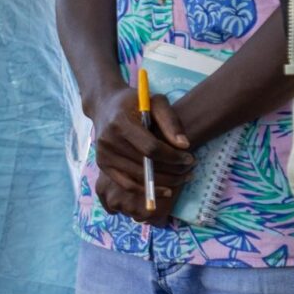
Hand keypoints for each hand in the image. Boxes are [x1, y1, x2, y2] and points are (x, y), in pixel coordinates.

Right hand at [87, 83, 193, 222]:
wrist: (105, 106)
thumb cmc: (134, 103)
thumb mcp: (155, 102)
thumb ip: (171, 121)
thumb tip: (185, 145)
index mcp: (120, 122)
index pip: (150, 148)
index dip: (173, 157)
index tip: (189, 158)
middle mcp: (108, 141)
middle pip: (145, 165)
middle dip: (172, 171)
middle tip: (190, 170)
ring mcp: (103, 155)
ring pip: (139, 178)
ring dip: (165, 182)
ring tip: (182, 178)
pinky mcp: (103, 165)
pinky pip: (128, 184)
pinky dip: (148, 190)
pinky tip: (166, 190)